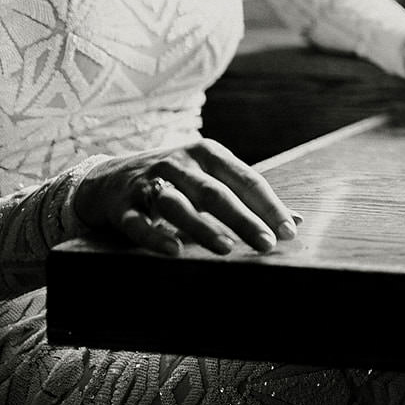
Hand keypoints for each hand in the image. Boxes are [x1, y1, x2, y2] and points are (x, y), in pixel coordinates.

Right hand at [73, 141, 298, 256]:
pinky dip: (155, 236)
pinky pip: (138, 222)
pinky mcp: (122, 205)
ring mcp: (149, 182)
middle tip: (266, 244)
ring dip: (203, 227)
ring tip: (226, 249)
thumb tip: (296, 221)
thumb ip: (250, 199)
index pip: (247, 179)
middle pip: (217, 193)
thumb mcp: (211, 178)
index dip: (269, 206)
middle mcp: (180, 163)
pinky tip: (173, 250)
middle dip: (244, 219)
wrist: (108, 177)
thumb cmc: (176, 181)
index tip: (289, 231)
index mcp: (208, 154)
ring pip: (179, 204)